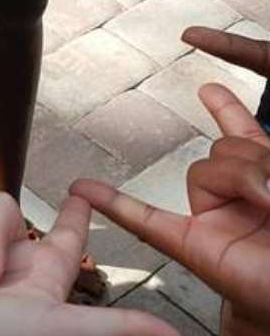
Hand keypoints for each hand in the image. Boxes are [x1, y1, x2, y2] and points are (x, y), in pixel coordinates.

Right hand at [71, 26, 269, 321]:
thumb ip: (265, 165)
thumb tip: (250, 180)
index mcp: (265, 176)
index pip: (241, 133)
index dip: (224, 109)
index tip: (208, 89)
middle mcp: (235, 194)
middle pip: (225, 149)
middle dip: (256, 161)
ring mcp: (211, 219)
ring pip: (205, 170)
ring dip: (241, 179)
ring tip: (268, 208)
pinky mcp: (191, 246)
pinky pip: (146, 220)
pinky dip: (113, 204)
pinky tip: (84, 190)